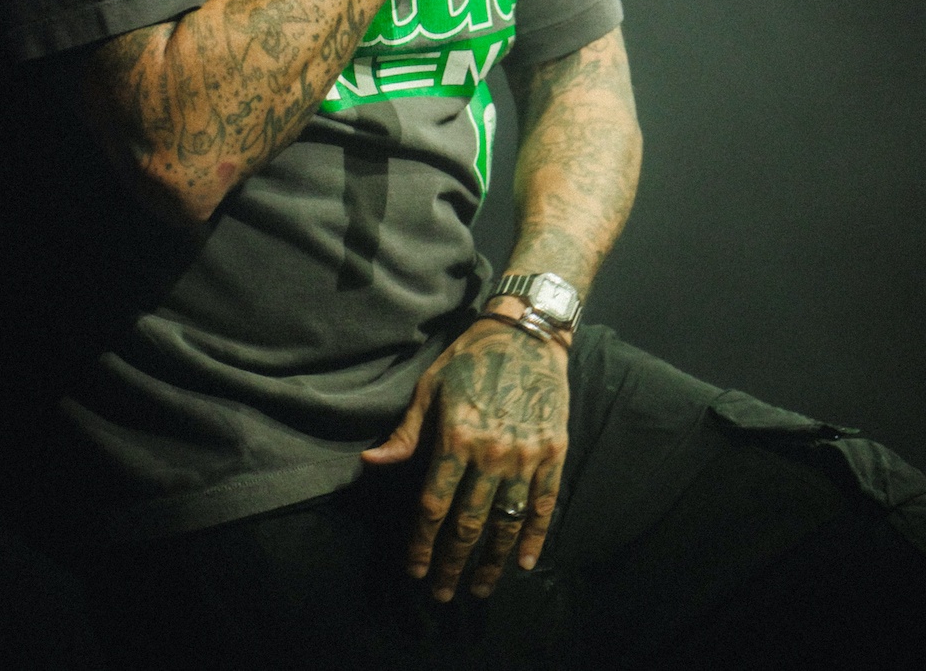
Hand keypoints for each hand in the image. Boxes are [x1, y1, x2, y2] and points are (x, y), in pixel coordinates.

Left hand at [360, 317, 569, 600]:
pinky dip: (534, 536)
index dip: (422, 544)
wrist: (528, 332)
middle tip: (443, 593)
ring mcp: (526, 454)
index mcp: (456, 437)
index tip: (415, 570)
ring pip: (506, 522)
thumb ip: (406, 433)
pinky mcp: (554, 451)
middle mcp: (492, 453)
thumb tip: (371, 463)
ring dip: (492, 562)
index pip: (434, 506)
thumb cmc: (471, 358)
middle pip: (468, 524)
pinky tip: (524, 562)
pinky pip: (543, 503)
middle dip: (452, 563)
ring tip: (481, 588)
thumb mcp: (431, 389)